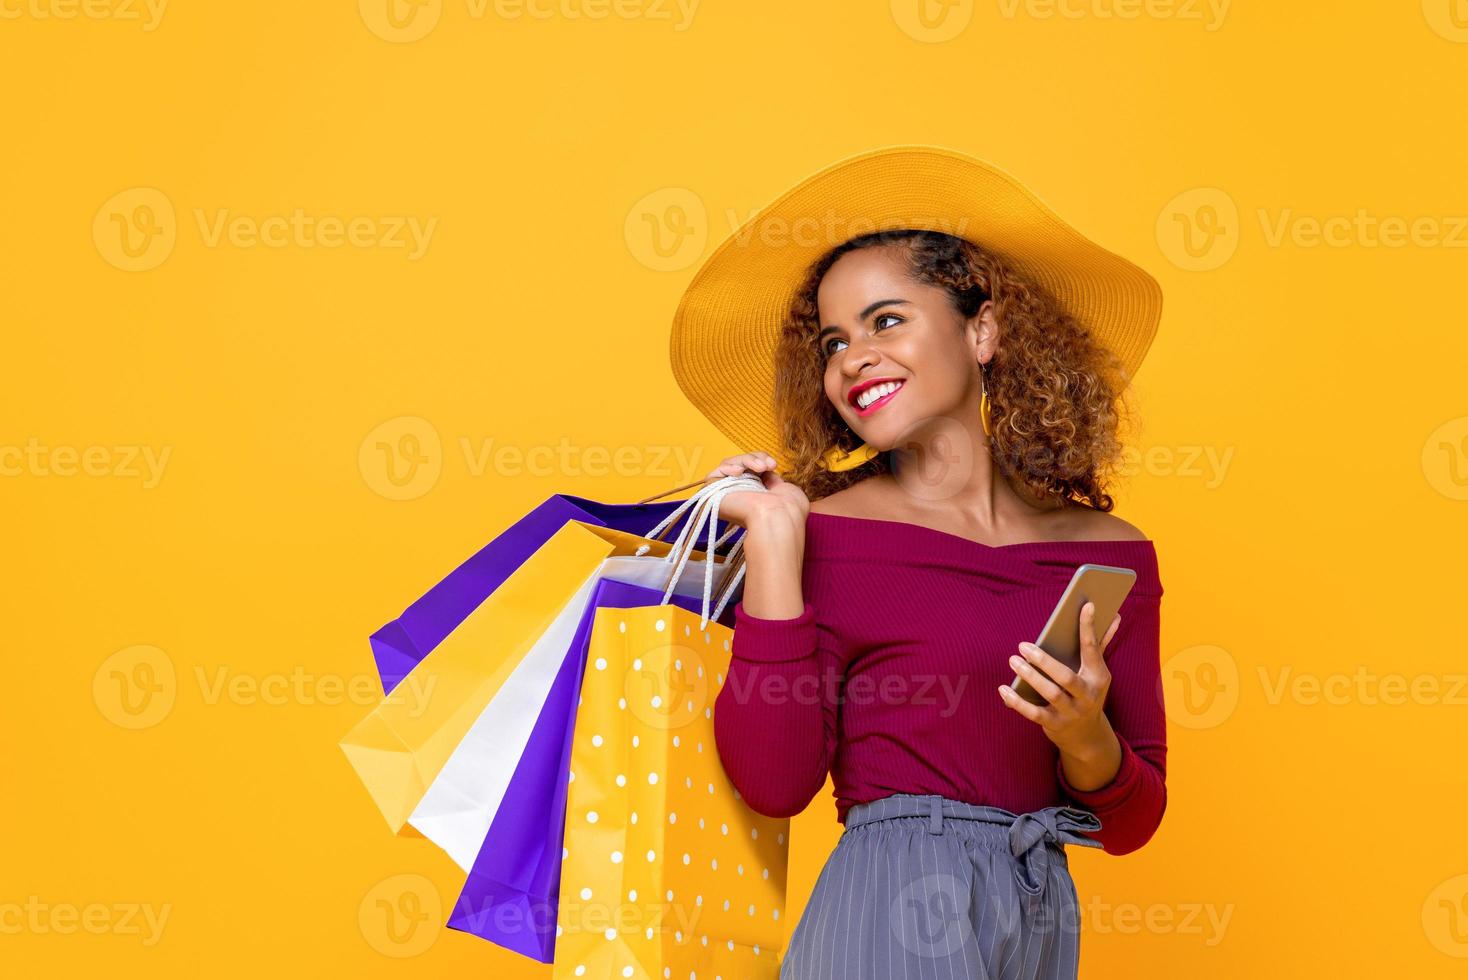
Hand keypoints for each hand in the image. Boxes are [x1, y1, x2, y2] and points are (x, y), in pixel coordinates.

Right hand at [703, 452, 807, 527]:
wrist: (778, 516)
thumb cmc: (786, 508)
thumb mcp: (784, 488)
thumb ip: (771, 479)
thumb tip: (764, 473)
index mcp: (755, 494)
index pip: (750, 468)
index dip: (761, 460)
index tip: (773, 464)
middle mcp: (739, 495)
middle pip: (740, 463)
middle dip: (755, 458)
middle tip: (768, 466)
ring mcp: (726, 494)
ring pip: (729, 464)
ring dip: (746, 461)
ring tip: (760, 468)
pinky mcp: (713, 494)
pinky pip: (714, 474)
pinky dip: (728, 468)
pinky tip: (739, 472)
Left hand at [997, 601, 1120, 754]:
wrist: (1086, 735)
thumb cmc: (1086, 692)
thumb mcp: (1096, 672)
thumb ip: (1100, 644)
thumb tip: (1114, 615)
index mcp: (1098, 677)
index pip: (1093, 650)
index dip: (1089, 628)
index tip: (1085, 605)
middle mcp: (1087, 696)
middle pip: (1065, 677)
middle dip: (1044, 661)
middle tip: (1022, 645)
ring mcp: (1071, 712)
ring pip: (1050, 694)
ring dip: (1030, 677)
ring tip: (1013, 660)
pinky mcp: (1054, 725)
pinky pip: (1033, 713)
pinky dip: (1017, 702)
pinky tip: (1003, 689)